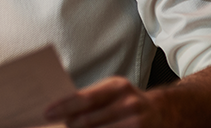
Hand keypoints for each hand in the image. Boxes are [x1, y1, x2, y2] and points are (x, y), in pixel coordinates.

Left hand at [44, 76, 164, 127]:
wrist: (162, 111)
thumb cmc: (127, 101)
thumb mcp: (111, 91)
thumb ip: (90, 99)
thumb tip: (60, 110)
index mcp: (117, 87)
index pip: (84, 98)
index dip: (63, 107)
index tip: (47, 113)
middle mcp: (128, 103)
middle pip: (89, 120)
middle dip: (70, 125)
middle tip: (57, 126)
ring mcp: (136, 122)